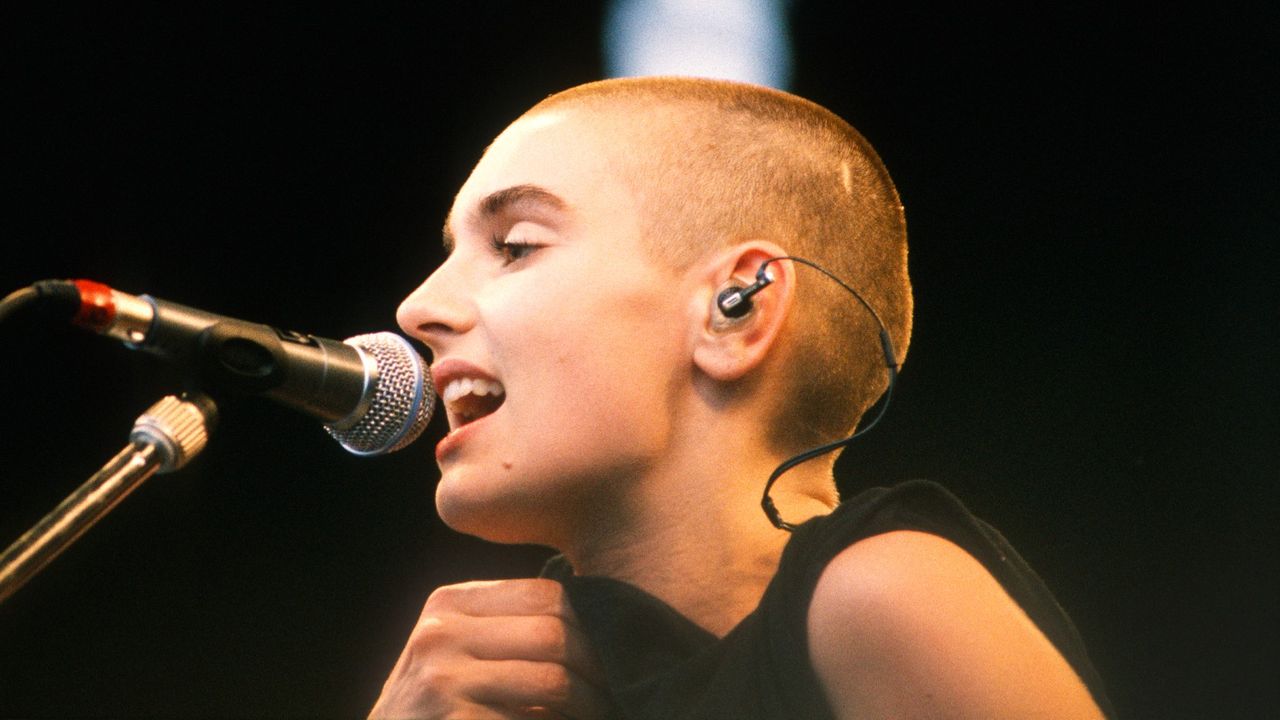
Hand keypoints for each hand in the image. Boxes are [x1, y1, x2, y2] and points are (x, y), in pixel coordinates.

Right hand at [369, 578, 609, 719]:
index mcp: (449, 604)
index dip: (591, 622)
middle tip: (616, 691)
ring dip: (591, 705)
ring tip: (604, 714)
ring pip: (553, 682)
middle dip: (597, 668)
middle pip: (554, 634)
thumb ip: (507, 627)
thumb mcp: (456, 650)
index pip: (545, 594)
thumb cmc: (436, 706)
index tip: (612, 650)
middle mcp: (441, 634)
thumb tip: (601, 619)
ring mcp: (443, 681)